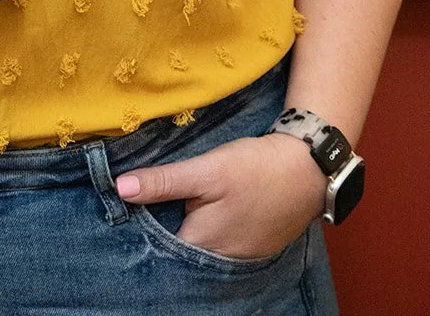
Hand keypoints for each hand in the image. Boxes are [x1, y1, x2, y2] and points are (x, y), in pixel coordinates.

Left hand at [115, 133, 326, 260]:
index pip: (156, 245)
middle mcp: (218, 261)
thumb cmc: (256, 169)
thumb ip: (164, 182)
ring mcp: (238, 257)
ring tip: (172, 203)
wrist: (309, 170)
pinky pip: (219, 244)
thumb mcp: (207, 169)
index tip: (124, 206)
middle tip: (146, 199)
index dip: (139, 225)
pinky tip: (204, 209)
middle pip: (178, 249)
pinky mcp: (252, 247)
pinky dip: (208, 229)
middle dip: (162, 228)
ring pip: (199, 246)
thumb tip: (120, 188)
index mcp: (201, 245)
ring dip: (185, 228)